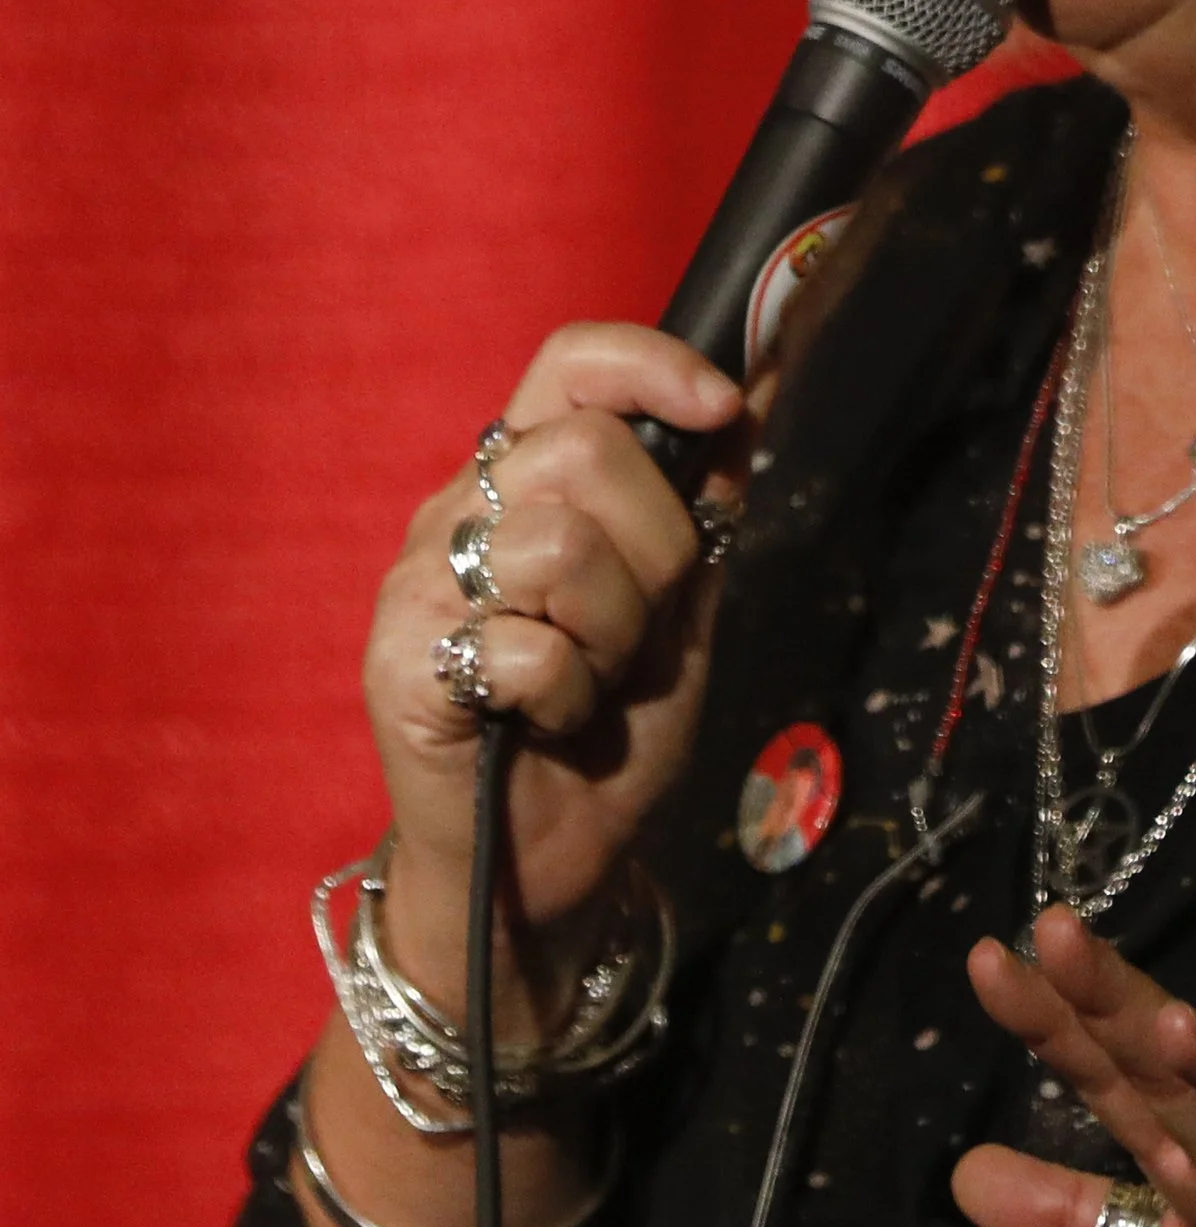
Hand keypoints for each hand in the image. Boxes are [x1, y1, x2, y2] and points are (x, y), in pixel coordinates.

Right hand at [362, 322, 744, 994]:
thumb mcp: (684, 600)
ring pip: (559, 542)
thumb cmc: (609, 724)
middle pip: (586, 451)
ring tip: (591, 678)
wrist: (549, 866)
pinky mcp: (399, 661)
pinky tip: (548, 720)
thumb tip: (765, 380)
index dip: (650, 365)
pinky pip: (524, 645)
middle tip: (636, 628)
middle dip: (654, 547)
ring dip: (611, 630)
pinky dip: (567, 694)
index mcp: (525, 477)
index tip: (719, 408)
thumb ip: (710, 495)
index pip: (570, 360)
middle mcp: (461, 508)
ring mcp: (419, 582)